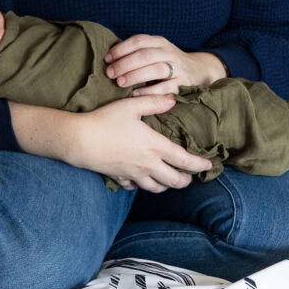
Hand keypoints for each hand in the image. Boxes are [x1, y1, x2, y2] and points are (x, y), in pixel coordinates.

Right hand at [71, 97, 211, 192]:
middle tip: (190, 176)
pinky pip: (136, 188)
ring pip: (158, 188)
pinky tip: (143, 178)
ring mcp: (134, 174)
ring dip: (167, 185)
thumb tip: (173, 99)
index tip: (208, 164)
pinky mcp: (120, 178)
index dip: (199, 164)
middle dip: (186, 180)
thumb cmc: (106, 120)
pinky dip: (143, 185)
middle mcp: (148, 164)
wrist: (80, 140)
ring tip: (170, 178)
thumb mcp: (131, 106)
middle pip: (175, 181)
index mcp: (155, 146)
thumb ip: (154, 102)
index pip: (184, 160)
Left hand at [105, 36, 226, 95]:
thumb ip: (138, 52)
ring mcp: (178, 67)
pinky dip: (149, 91)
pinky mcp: (184, 83)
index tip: (107, 58)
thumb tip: (109, 59)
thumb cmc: (168, 62)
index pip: (138, 40)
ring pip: (155, 69)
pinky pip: (165, 87)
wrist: (199, 70)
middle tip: (110, 73)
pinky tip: (136, 94)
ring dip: (135, 76)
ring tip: (120, 83)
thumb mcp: (156, 51)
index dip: (121, 49)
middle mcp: (169, 52)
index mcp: (160, 42)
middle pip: (145, 55)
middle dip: (125, 64)